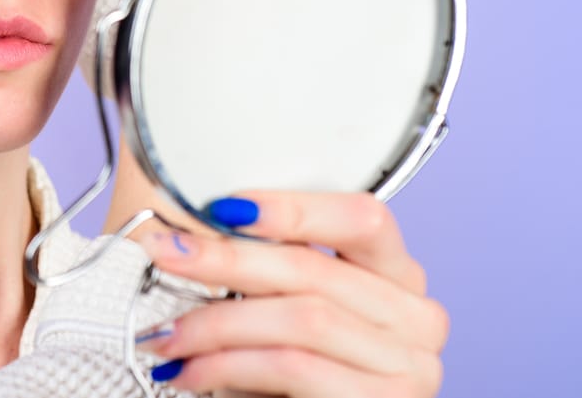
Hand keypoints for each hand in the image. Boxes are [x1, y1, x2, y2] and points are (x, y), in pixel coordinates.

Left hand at [136, 191, 448, 397]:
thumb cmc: (290, 374)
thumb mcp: (285, 308)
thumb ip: (266, 266)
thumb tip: (187, 231)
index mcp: (398, 275)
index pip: (364, 217)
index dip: (293, 208)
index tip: (222, 206)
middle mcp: (416, 318)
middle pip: (314, 269)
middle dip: (225, 258)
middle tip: (164, 255)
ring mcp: (407, 367)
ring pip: (301, 319)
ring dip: (217, 323)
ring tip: (165, 335)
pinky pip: (292, 367)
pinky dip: (228, 365)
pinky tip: (189, 371)